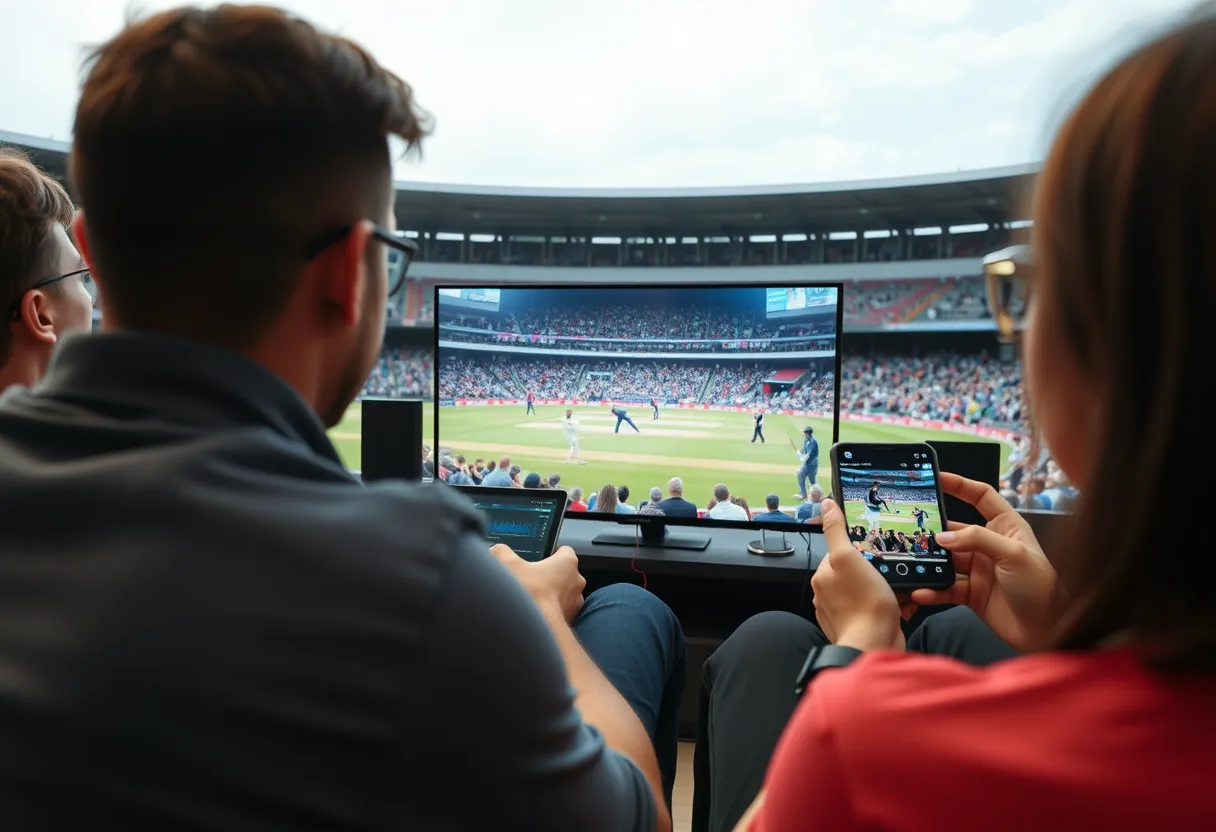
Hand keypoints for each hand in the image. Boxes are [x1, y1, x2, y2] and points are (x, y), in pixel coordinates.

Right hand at [491, 544, 585, 623]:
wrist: (533, 628)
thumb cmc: (528, 593)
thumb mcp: (508, 564)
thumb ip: (502, 552)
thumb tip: (498, 550)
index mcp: (567, 563)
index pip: (563, 551)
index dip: (549, 552)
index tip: (537, 557)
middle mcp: (576, 581)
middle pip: (562, 573)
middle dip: (547, 575)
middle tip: (529, 578)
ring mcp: (575, 602)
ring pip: (562, 593)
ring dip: (549, 594)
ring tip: (529, 597)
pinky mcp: (570, 619)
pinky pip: (559, 610)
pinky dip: (549, 610)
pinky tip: (534, 611)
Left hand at [811, 499, 904, 650]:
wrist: (875, 646)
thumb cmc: (864, 603)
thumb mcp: (848, 558)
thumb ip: (836, 532)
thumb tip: (826, 505)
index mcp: (823, 576)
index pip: (840, 552)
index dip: (861, 549)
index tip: (877, 551)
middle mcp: (828, 595)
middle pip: (857, 571)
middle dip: (877, 570)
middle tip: (892, 571)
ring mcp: (844, 613)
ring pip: (869, 590)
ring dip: (887, 589)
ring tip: (899, 591)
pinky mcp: (861, 626)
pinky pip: (877, 609)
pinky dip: (890, 607)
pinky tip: (900, 607)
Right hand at [909, 473, 1056, 651]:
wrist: (1048, 632)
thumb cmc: (1040, 586)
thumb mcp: (1014, 554)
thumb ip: (977, 539)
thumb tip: (942, 537)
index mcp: (1006, 527)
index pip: (981, 497)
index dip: (960, 485)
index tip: (936, 478)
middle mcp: (989, 545)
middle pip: (955, 530)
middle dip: (934, 530)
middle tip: (910, 528)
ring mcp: (978, 570)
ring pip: (946, 560)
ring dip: (930, 562)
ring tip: (911, 561)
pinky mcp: (970, 594)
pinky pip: (945, 587)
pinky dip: (932, 589)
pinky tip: (921, 591)